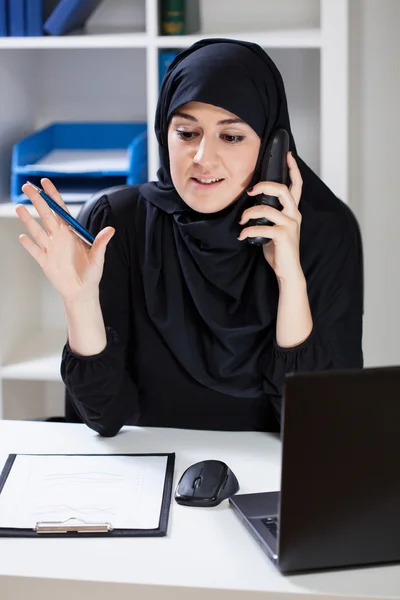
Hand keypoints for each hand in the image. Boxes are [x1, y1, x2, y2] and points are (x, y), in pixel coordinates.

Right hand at [16, 178, 114, 302]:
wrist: (82, 291)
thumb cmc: (92, 273)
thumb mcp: (98, 257)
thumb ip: (101, 243)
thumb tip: (111, 229)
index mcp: (71, 232)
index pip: (60, 209)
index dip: (52, 195)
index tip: (44, 182)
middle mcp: (59, 237)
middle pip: (45, 215)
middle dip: (37, 200)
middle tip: (27, 186)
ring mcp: (50, 248)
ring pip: (37, 230)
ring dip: (28, 219)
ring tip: (19, 207)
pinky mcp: (44, 261)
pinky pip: (34, 251)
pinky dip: (28, 245)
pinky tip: (22, 237)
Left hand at [238, 152, 302, 280]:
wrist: (287, 270)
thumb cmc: (279, 249)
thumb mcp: (275, 227)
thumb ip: (270, 215)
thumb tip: (253, 205)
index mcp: (293, 211)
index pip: (297, 185)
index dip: (293, 169)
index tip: (288, 156)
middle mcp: (294, 215)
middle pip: (283, 190)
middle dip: (265, 186)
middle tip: (251, 190)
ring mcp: (290, 224)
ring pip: (267, 208)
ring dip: (249, 213)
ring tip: (242, 221)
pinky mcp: (283, 235)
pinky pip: (261, 227)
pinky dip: (247, 231)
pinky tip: (242, 236)